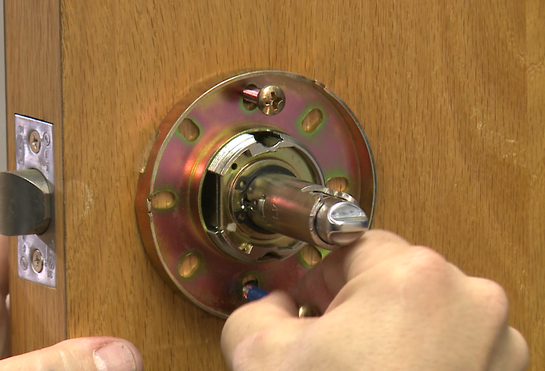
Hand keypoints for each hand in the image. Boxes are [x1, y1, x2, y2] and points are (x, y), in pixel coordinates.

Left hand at [0, 212, 142, 370]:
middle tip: (135, 266)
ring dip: (98, 330)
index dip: (45, 202)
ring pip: (63, 330)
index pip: (2, 231)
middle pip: (46, 282)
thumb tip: (115, 354)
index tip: (94, 187)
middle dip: (89, 276)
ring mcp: (4, 366)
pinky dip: (93, 363)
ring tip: (137, 316)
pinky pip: (68, 363)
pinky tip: (122, 359)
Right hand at [221, 230, 527, 370]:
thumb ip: (256, 307)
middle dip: (357, 307)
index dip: (321, 279)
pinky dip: (428, 359)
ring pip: (427, 313)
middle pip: (394, 277)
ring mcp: (498, 344)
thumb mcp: (259, 354)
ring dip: (395, 333)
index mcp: (413, 276)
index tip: (308, 307)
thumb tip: (275, 305)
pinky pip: (457, 346)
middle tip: (332, 348)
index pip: (353, 246)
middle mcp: (470, 301)